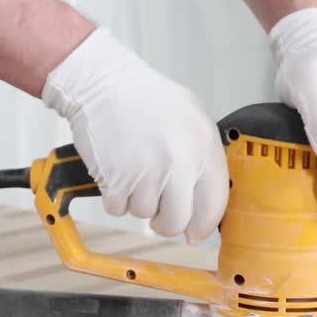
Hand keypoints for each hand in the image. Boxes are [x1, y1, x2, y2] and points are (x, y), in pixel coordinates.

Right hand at [42, 28, 227, 243]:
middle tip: (158, 214)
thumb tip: (205, 206)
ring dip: (136, 201)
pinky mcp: (117, 179)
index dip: (203, 225)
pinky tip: (116, 171)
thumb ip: (202, 158)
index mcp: (204, 146)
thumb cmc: (145, 99)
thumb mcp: (191, 118)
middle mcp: (180, 161)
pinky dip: (114, 197)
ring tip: (133, 170)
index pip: (214, 204)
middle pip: (178, 221)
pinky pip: (118, 209)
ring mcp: (148, 171)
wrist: (103, 83)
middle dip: (166, 224)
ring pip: (144, 215)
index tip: (194, 233)